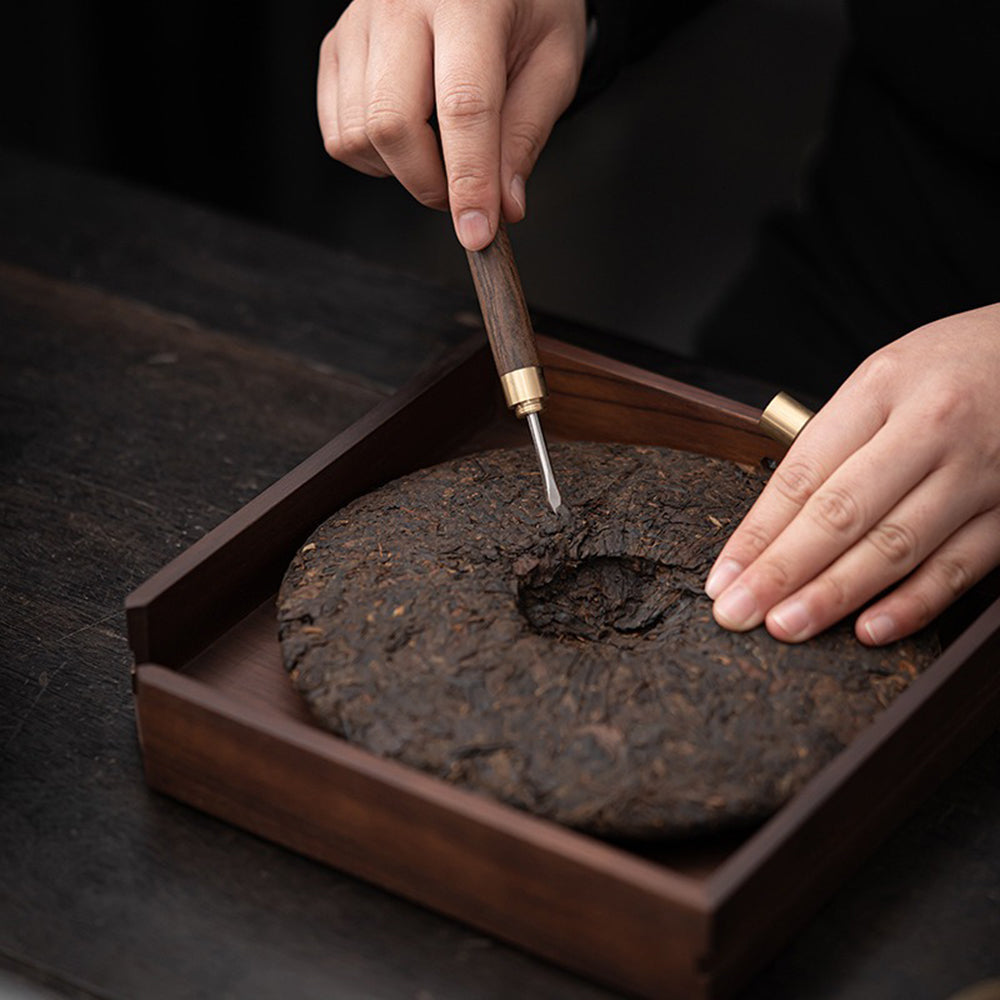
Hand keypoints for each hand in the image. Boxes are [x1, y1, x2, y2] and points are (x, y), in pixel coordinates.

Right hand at [318, 0, 586, 248]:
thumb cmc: (525, 7)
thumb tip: (503, 206)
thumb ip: (526, 135)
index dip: (469, 181)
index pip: (463, 107)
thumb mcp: (553, 63)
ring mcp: (359, 23)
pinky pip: (338, 132)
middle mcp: (401, 2)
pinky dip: (373, 158)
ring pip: (358, 135)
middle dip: (429, 183)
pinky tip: (408, 139)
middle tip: (465, 195)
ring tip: (440, 153)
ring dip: (402, 173)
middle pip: (392, 123)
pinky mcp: (335, 47)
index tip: (478, 234)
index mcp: (468, 0)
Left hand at [705, 303, 999, 644]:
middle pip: (842, 512)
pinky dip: (913, 604)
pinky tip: (869, 629)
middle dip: (782, 570)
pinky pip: (959, 567)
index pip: (804, 472)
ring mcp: (980, 472)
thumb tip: (772, 525)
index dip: (758, 532)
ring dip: (835, 593)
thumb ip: (834, 441)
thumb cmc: (951, 368)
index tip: (724, 576)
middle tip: (737, 613)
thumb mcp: (883, 377)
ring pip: (896, 545)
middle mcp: (931, 428)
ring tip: (785, 626)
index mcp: (881, 388)